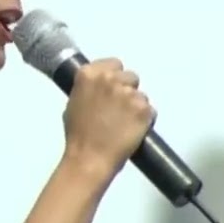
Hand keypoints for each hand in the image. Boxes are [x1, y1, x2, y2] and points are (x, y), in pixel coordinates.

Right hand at [61, 57, 153, 172]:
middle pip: (130, 76)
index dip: (115, 76)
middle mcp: (110, 78)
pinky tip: (134, 131)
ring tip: (126, 124)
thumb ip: (88, 89)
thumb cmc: (78, 135)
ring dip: (136, 106)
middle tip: (120, 109)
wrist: (89, 158)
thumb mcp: (73, 103)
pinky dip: (145, 120)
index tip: (113, 90)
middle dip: (127, 90)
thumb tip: (98, 87)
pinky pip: (150, 110)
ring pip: (141, 94)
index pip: (114, 63)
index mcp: (89, 74)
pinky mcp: (143, 108)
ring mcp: (128, 93)